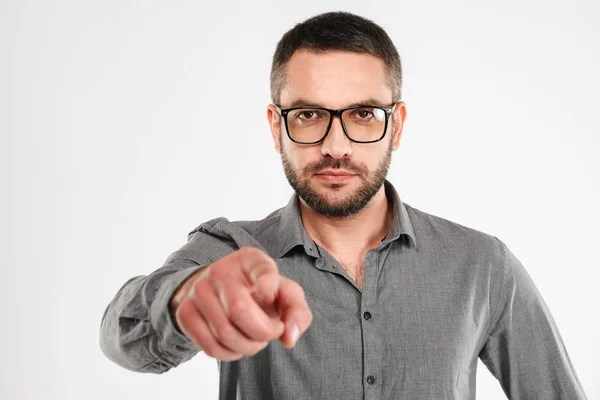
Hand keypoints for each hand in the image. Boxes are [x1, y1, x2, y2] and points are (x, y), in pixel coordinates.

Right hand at [170, 247, 312, 360]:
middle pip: (240, 311)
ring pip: (225, 333)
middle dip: (262, 333)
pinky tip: (237, 345)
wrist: (218, 291)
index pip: (262, 270)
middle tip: (270, 333)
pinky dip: (229, 354)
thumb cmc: (260, 293)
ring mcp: (199, 290)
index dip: (269, 287)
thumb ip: (297, 312)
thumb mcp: (284, 294)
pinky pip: (210, 346)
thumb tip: (289, 337)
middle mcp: (221, 270)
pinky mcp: (185, 311)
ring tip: (255, 340)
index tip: (270, 296)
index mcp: (250, 259)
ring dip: (248, 347)